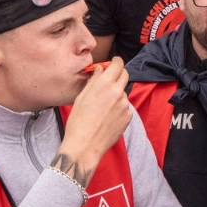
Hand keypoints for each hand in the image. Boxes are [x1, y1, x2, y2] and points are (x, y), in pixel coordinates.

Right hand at [54, 59, 131, 186]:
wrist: (85, 145)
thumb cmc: (78, 122)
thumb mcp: (81, 97)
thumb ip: (93, 81)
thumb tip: (100, 70)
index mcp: (105, 85)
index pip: (118, 65)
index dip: (116, 61)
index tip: (114, 62)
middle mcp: (118, 92)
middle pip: (125, 75)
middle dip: (118, 74)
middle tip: (110, 79)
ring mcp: (125, 105)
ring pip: (123, 93)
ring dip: (116, 94)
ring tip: (102, 107)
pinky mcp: (128, 116)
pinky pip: (125, 107)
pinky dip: (118, 108)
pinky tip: (107, 117)